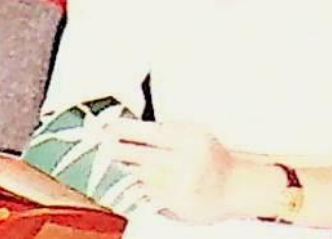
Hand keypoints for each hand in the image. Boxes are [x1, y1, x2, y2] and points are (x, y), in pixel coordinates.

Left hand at [108, 119, 239, 223]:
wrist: (234, 185)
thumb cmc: (209, 156)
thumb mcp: (192, 133)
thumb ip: (165, 132)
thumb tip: (125, 128)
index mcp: (189, 137)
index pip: (150, 132)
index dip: (125, 130)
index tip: (104, 127)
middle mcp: (186, 161)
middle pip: (142, 156)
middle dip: (117, 152)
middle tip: (98, 146)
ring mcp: (181, 185)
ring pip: (141, 178)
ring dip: (120, 172)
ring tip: (103, 166)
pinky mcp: (176, 205)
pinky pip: (147, 196)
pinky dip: (132, 190)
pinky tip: (120, 186)